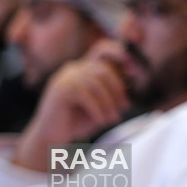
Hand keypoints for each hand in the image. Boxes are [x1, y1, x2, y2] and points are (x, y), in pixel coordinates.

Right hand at [13, 39, 131, 171]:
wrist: (51, 138)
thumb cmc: (79, 120)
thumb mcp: (102, 103)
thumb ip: (114, 88)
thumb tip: (135, 75)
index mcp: (83, 67)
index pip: (102, 48)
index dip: (119, 53)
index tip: (134, 69)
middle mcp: (73, 68)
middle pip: (104, 69)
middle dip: (118, 90)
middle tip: (124, 108)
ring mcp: (65, 78)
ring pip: (97, 84)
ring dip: (109, 104)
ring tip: (113, 119)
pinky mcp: (60, 90)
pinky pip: (86, 96)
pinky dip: (98, 109)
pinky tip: (101, 121)